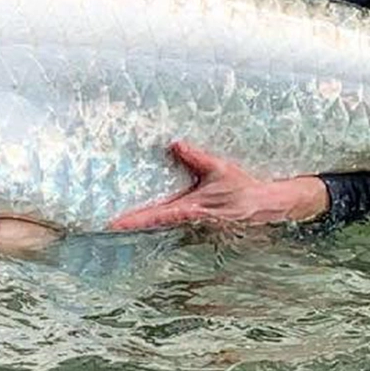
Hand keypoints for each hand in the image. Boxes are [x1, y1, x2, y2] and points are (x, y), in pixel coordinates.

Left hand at [107, 142, 327, 230]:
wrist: (263, 205)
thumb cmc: (242, 189)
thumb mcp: (219, 168)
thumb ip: (195, 157)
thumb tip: (175, 143)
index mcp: (190, 209)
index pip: (155, 216)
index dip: (133, 220)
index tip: (112, 224)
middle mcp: (188, 222)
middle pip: (153, 226)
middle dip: (132, 225)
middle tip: (106, 224)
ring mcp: (193, 226)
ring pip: (163, 227)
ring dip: (144, 224)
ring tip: (119, 222)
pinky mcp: (199, 224)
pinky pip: (174, 224)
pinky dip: (159, 221)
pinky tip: (148, 217)